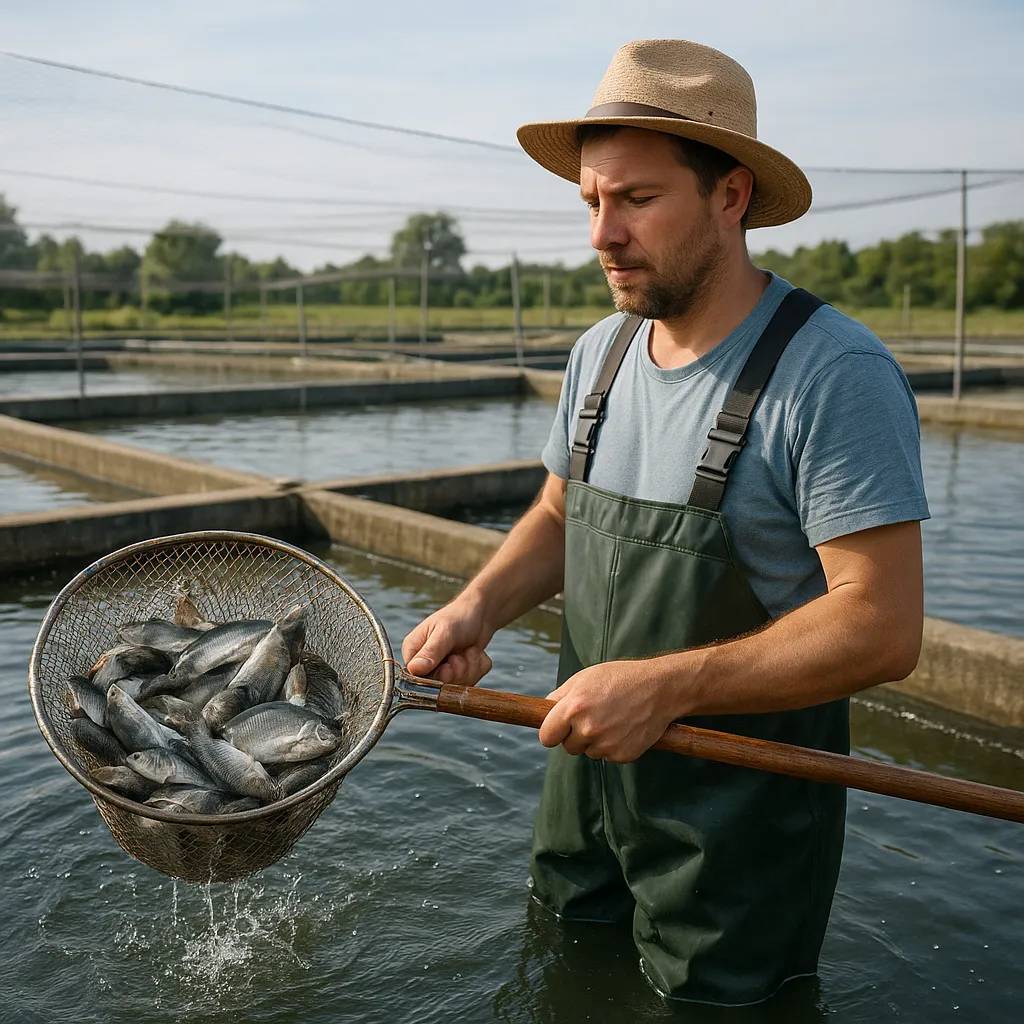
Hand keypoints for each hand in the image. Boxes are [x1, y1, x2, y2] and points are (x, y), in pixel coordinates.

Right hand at [402, 593, 493, 684]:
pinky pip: (471, 683)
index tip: (449, 666)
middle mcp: (425, 664)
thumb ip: (431, 651)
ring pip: (456, 686)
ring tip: (469, 650)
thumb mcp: (444, 632)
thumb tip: (414, 669)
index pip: (416, 678)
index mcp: (413, 651)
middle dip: (456, 672)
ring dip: (470, 668)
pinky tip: (476, 653)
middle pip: (438, 686)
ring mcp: (443, 670)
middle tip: (460, 655)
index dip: (436, 677)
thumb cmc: (458, 617)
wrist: (481, 614)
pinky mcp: (460, 675)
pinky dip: (478, 668)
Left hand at [537, 659, 682, 762]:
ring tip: (612, 718)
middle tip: (593, 716)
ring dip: (595, 741)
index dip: (551, 732)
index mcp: (574, 708)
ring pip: (588, 752)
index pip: (546, 737)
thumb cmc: (619, 678)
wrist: (659, 688)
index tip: (557, 729)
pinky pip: (607, 756)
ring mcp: (606, 745)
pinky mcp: (622, 755)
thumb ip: (560, 696)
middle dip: (575, 735)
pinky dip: (612, 746)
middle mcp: (588, 729)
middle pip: (567, 747)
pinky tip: (623, 727)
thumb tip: (543, 710)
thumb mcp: (585, 678)